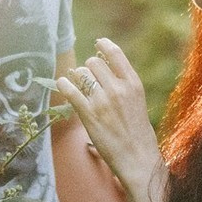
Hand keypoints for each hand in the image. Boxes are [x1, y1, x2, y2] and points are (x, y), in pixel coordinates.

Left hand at [56, 39, 163, 201]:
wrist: (138, 158)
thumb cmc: (138, 132)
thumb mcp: (138, 101)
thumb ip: (124, 84)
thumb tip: (105, 65)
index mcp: (133, 84)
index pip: (115, 54)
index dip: (104, 45)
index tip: (98, 42)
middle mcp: (117, 89)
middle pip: (93, 63)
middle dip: (90, 68)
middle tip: (90, 78)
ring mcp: (102, 101)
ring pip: (81, 74)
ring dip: (78, 78)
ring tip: (79, 84)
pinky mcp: (89, 115)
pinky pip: (71, 91)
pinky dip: (64, 85)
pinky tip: (62, 83)